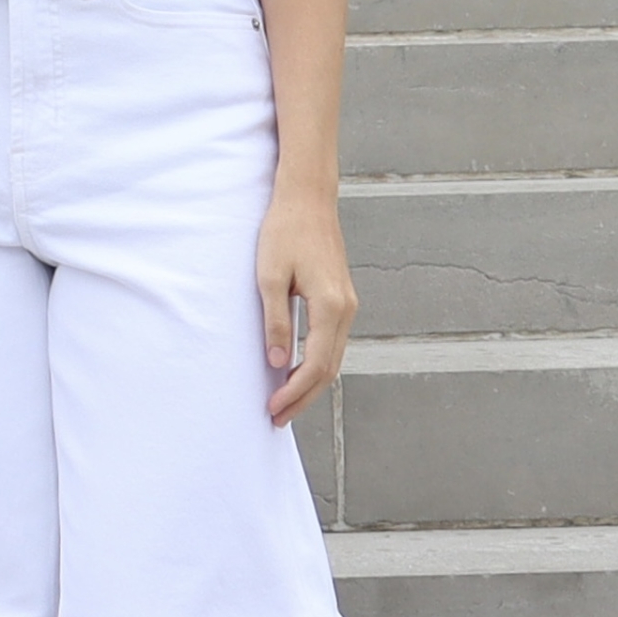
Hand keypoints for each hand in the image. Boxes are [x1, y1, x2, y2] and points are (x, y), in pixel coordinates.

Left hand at [256, 178, 354, 426]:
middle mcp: (347, 310)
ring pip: (333, 357)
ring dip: (311, 383)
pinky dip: (317, 362)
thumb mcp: (269, 276)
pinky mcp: (341, 298)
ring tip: (285, 402)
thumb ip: (275, 321)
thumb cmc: (284, 231)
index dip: (295, 391)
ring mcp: (348, 304)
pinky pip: (332, 341)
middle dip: (303, 397)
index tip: (273, 408)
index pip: (316, 364)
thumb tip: (278, 363)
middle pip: (329, 369)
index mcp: (331, 306)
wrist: (307, 198)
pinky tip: (298, 370)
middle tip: (277, 418)